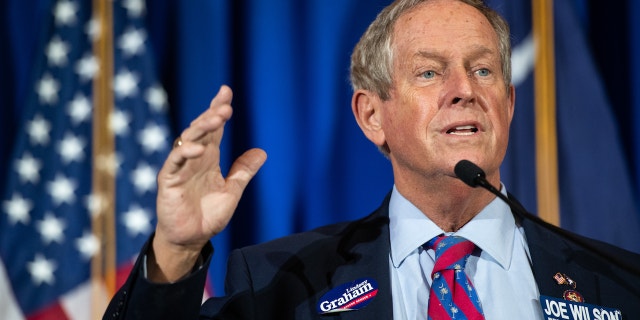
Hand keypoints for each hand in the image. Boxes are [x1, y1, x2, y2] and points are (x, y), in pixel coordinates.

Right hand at [149, 85, 266, 281]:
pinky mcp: (168, 180)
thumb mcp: (232, 191)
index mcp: (208, 158)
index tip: (226, 92)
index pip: (214, 129)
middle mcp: (194, 158)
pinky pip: (174, 162)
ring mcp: (180, 167)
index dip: (218, 109)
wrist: (191, 239)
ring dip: (201, 128)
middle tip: (226, 106)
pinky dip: (184, 152)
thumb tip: (262, 151)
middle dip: (212, 115)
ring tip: (216, 119)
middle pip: (201, 129)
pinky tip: (197, 148)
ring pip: (187, 140)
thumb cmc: (208, 215)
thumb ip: (243, 171)